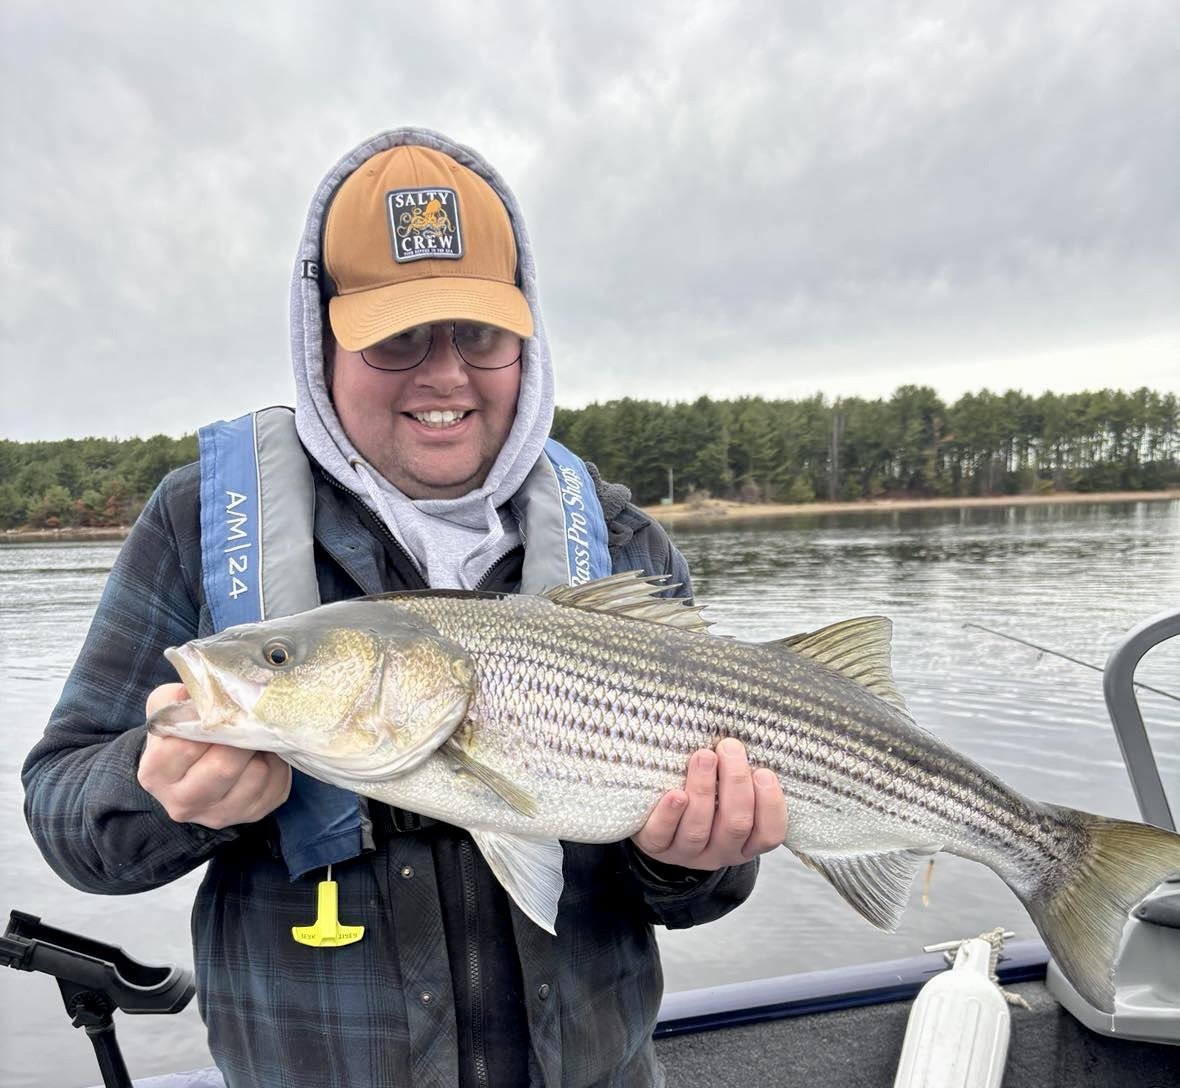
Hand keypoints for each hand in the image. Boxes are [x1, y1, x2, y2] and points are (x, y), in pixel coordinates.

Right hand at [138, 682, 290, 828]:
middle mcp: (183, 801)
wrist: (189, 777)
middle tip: (246, 720)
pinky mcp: (251, 814)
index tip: (219, 711)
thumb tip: (207, 687)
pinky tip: (263, 755)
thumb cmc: (179, 738)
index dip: (208, 724)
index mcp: (156, 773)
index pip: (186, 745)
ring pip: (256, 774)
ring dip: (261, 749)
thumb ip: (176, 698)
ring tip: (253, 738)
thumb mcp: (167, 712)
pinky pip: (276, 784)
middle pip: (224, 765)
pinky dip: (276, 763)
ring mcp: (219, 814)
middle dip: (241, 737)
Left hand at [632, 738, 786, 870]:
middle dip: (735, 783)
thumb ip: (741, 778)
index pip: (768, 834)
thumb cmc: (705, 799)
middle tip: (730, 747)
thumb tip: (746, 740)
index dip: (770, 805)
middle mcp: (719, 851)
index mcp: (745, 841)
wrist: (658, 822)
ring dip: (703, 790)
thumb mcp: (729, 794)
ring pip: (698, 829)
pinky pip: (662, 836)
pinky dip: (670, 815)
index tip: (764, 772)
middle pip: (735, 825)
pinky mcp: (656, 846)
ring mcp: (687, 852)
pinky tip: (675, 794)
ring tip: (704, 756)